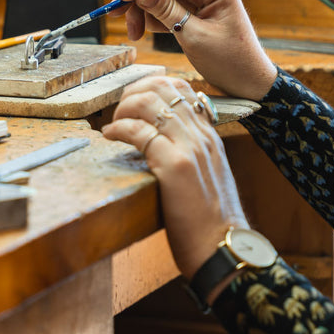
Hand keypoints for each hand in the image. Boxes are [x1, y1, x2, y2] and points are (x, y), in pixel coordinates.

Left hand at [102, 74, 248, 279]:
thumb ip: (192, 154)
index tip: (133, 101)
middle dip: (132, 93)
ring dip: (122, 108)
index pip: (181, 88)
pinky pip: (139, 132)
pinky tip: (110, 137)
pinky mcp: (175, 166)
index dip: (151, 86)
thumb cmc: (211, 221)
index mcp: (209, 136)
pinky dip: (118, 128)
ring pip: (149, 103)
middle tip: (118, 112)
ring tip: (113, 125)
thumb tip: (164, 143)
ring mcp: (190, 148)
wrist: (223, 247)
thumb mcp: (208, 176)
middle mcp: (202, 136)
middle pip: (162, 88)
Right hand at [115, 0, 276, 100]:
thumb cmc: (232, 61)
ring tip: (134, 32)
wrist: (248, 82)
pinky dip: (151, 18)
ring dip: (142, 9)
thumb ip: (168, 12)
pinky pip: (165, 6)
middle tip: (117, 12)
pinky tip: (145, 32)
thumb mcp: (195, 37)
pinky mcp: (192, 12)